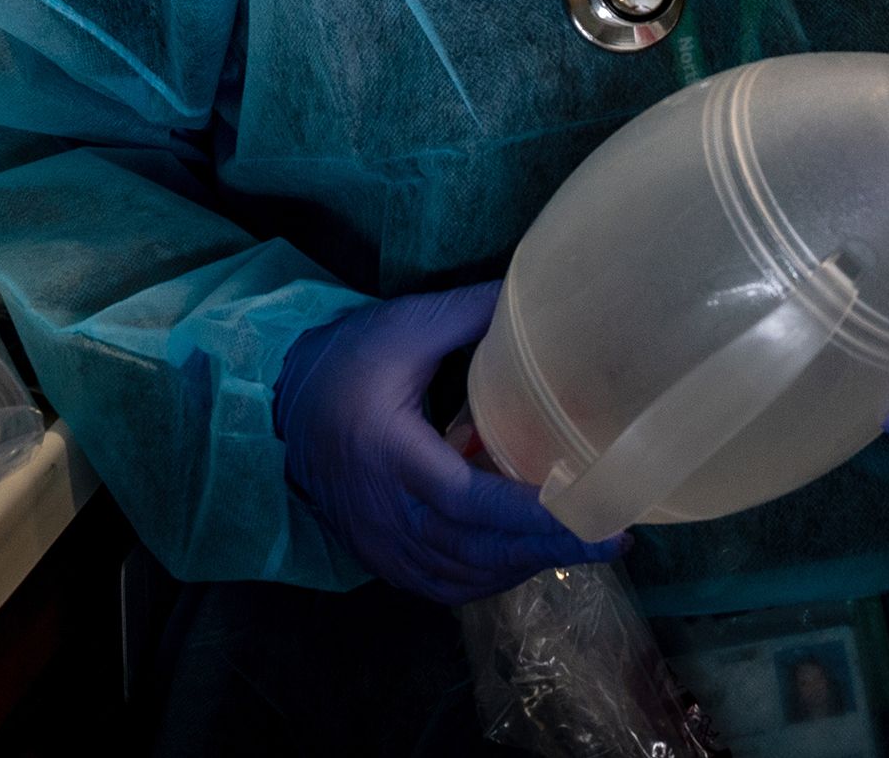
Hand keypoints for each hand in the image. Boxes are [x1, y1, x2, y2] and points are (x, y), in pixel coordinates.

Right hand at [274, 281, 626, 603]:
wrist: (279, 404)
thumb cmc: (345, 359)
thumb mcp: (404, 324)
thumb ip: (470, 315)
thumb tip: (538, 302)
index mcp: (391, 454)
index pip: (468, 501)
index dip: (529, 515)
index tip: (586, 510)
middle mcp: (385, 512)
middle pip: (475, 549)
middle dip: (546, 548)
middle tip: (609, 539)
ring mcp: (379, 543)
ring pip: (462, 575)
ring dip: (522, 565)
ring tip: (579, 546)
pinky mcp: (378, 555)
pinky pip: (440, 585)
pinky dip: (487, 579)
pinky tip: (523, 559)